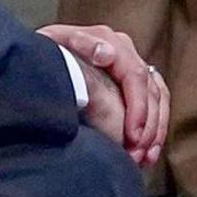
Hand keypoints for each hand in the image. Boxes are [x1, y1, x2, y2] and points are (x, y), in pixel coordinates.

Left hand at [41, 22, 166, 167]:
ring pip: (157, 97)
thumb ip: (77, 46)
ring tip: (144, 157)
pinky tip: (149, 153)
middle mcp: (122, 49)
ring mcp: (131, 64)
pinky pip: (158, 104)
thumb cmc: (41, 57)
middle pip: (147, 88)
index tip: (131, 134)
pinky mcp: (136, 81)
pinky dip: (156, 130)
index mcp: (103, 39)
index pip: (132, 73)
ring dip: (153, 130)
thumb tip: (106, 54)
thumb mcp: (52, 46)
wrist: (39, 60)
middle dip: (145, 123)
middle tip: (135, 151)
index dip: (136, 104)